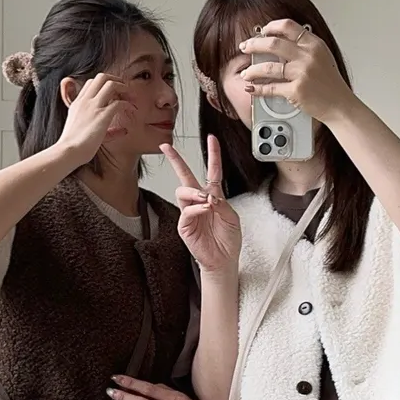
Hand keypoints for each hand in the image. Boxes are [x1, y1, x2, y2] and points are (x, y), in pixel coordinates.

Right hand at [58, 72, 131, 167]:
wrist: (68, 152)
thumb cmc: (74, 147)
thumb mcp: (84, 132)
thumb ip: (101, 128)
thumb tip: (122, 131)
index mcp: (77, 103)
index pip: (91, 83)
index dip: (104, 84)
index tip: (114, 93)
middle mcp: (85, 101)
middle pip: (102, 77)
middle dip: (116, 80)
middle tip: (125, 89)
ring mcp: (93, 107)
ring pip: (111, 84)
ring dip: (124, 88)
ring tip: (131, 97)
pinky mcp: (102, 116)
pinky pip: (119, 103)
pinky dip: (128, 104)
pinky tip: (132, 110)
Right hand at [162, 138, 240, 277]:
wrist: (224, 260)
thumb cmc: (229, 240)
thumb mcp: (232, 218)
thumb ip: (222, 204)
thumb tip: (209, 195)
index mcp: (213, 196)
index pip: (212, 171)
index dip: (212, 154)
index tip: (212, 138)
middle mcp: (199, 201)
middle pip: (185, 176)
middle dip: (175, 160)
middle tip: (166, 147)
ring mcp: (190, 212)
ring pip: (182, 191)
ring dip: (193, 192)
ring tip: (205, 201)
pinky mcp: (184, 225)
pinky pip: (186, 211)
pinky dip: (196, 209)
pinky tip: (204, 210)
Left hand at [238, 20, 354, 123]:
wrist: (340, 105)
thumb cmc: (330, 83)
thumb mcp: (322, 57)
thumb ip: (304, 47)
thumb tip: (280, 41)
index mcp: (314, 44)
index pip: (287, 26)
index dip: (270, 27)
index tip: (260, 32)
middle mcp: (307, 56)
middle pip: (273, 43)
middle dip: (254, 45)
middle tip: (245, 47)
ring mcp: (302, 73)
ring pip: (268, 67)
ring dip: (252, 70)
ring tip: (245, 73)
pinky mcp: (297, 91)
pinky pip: (271, 88)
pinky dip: (258, 89)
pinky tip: (251, 88)